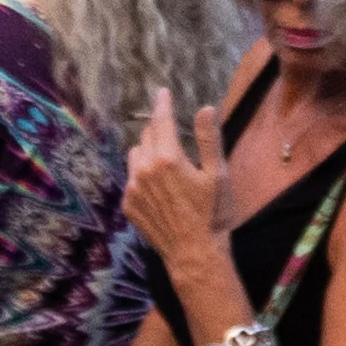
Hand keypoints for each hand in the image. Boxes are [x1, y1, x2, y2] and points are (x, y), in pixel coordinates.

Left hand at [124, 95, 232, 272]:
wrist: (194, 253)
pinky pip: (131, 178)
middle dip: (159, 130)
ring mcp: (133, 188)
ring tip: (166, 164)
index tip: (162, 93)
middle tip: (174, 138)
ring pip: (135, 155)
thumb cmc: (212, 213)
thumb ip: (209, 139)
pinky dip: (142, 175)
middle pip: (147, 136)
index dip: (162, 104)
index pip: (161, 120)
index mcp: (168, 158)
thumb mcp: (218, 174)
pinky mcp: (127, 204)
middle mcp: (144, 169)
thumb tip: (205, 108)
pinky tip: (160, 189)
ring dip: (148, 152)